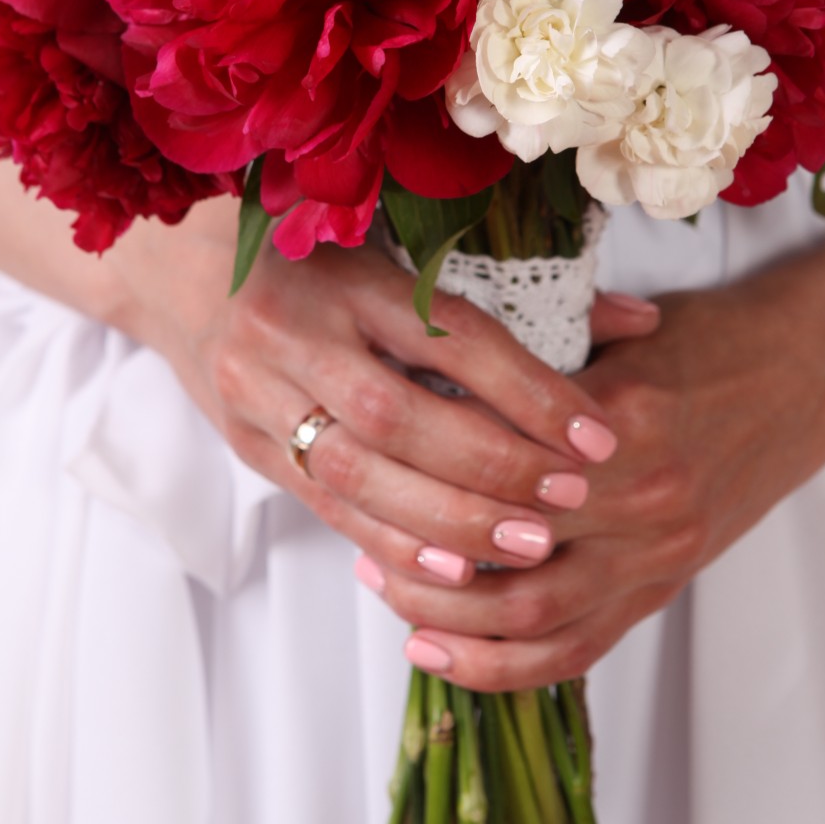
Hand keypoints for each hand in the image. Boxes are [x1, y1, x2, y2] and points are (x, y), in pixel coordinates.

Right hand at [113, 197, 621, 586]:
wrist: (180, 270)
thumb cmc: (323, 257)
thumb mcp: (410, 251)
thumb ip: (524, 294)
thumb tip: (644, 322)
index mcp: (351, 273)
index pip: (450, 337)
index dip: (527, 389)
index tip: (596, 434)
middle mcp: (297, 332)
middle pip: (399, 413)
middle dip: (492, 467)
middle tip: (569, 501)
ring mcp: (261, 395)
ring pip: (356, 472)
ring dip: (447, 520)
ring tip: (526, 546)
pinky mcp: (250, 446)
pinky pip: (326, 507)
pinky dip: (391, 544)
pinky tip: (450, 572)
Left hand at [375, 268, 824, 690]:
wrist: (808, 375)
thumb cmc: (709, 338)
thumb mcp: (622, 324)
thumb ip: (539, 353)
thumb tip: (434, 365)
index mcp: (628, 418)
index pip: (506, 465)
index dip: (431, 478)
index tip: (378, 474)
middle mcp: (648, 496)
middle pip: (513, 552)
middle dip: (428, 560)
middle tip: (366, 550)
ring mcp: (661, 553)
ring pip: (539, 616)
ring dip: (455, 621)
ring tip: (395, 603)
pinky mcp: (666, 588)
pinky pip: (578, 649)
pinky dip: (506, 665)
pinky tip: (447, 652)